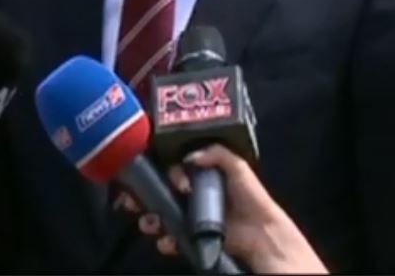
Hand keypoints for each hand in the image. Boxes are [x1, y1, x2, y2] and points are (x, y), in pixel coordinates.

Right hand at [124, 145, 327, 274]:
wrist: (261, 234)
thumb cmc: (252, 198)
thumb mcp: (238, 167)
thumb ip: (217, 154)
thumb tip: (189, 156)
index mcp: (202, 176)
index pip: (173, 171)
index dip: (158, 172)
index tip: (147, 174)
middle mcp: (194, 196)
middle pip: (161, 194)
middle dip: (145, 197)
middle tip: (133, 201)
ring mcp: (192, 218)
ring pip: (162, 216)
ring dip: (151, 219)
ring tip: (148, 222)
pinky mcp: (194, 238)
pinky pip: (173, 238)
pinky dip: (166, 240)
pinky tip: (166, 240)